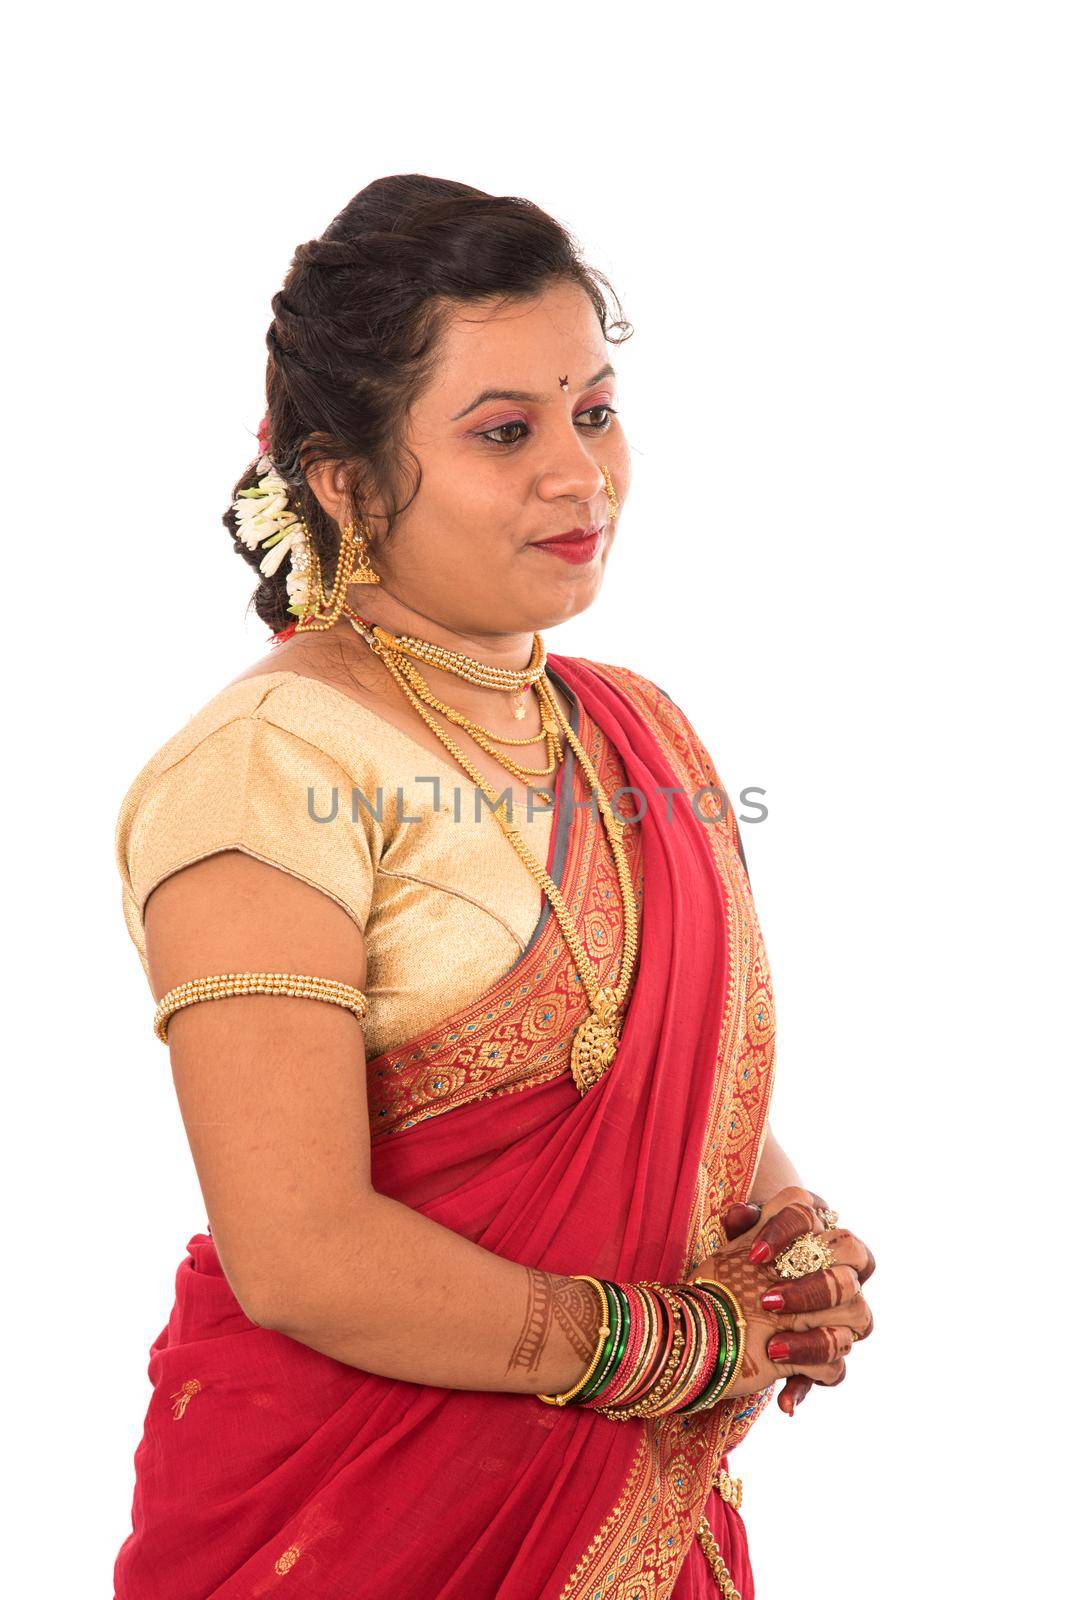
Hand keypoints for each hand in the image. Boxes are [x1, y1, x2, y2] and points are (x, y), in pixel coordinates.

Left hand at [691, 1186, 874, 1412]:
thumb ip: (741, 1226)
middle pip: (853, 1266)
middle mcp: (838, 1269)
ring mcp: (838, 1315)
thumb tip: (741, 1214)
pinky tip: (782, 1398)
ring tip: (775, 1347)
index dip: (787, 1230)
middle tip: (767, 1301)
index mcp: (813, 1233)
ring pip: (859, 1318)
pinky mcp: (825, 1356)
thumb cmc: (737, 1268)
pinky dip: (806, 1384)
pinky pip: (835, 1370)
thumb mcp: (732, 1247)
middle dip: (813, 1288)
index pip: (814, 1214)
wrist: (730, 1312)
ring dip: (816, 1337)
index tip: (753, 1255)